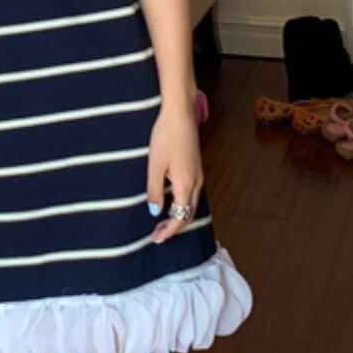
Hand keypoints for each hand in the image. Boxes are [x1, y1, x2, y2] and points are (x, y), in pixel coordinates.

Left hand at [147, 98, 203, 242]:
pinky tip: (169, 203)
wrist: (180, 114)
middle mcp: (196, 182)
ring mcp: (198, 175)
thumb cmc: (166, 136)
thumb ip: (155, 190)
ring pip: (191, 205)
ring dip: (178, 217)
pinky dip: (182, 205)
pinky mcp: (196, 169)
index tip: (156, 238)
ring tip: (161, 223)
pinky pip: (192, 194)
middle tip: (157, 235)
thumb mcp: (154, 165)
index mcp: (186, 184)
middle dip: (174, 228)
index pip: (181, 217)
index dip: (169, 231)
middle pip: (189, 214)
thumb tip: (155, 212)